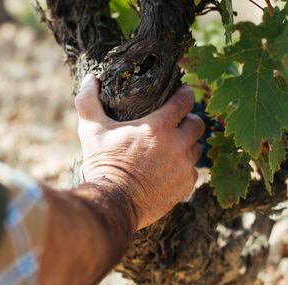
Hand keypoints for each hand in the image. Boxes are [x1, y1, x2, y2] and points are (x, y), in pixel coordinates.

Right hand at [75, 75, 203, 229]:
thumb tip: (91, 79)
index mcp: (159, 127)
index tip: (183, 92)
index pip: (185, 101)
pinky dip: (185, 168)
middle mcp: (178, 144)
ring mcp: (184, 166)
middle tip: (178, 122)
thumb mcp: (92, 130)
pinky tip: (170, 169)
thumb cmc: (104, 164)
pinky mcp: (185, 185)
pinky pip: (193, 171)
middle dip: (189, 120)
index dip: (185, 94)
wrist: (114, 203)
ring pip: (197, 148)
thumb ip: (90, 101)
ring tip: (173, 147)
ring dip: (188, 144)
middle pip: (198, 123)